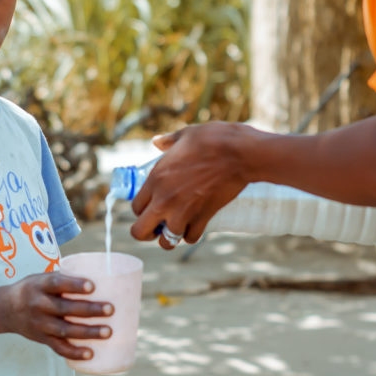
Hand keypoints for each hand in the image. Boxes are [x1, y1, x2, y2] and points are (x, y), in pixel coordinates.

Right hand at [4, 272, 112, 360]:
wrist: (5, 309)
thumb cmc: (33, 289)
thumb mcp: (42, 278)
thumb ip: (65, 279)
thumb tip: (101, 278)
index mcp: (40, 285)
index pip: (57, 283)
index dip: (74, 285)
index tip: (93, 286)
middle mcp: (38, 304)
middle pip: (65, 308)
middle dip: (89, 309)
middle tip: (110, 309)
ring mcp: (40, 323)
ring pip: (65, 330)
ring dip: (88, 332)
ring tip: (108, 332)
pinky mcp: (41, 338)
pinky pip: (58, 347)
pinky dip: (74, 352)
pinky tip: (90, 353)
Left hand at [130, 122, 252, 246]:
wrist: (240, 153)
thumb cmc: (212, 140)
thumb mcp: (185, 135)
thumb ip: (167, 141)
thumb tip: (157, 141)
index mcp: (156, 178)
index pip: (135, 207)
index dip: (140, 210)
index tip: (149, 208)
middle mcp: (164, 199)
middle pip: (140, 231)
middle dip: (146, 232)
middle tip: (156, 226)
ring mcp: (183, 212)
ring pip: (166, 241)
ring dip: (170, 236)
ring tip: (176, 226)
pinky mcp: (203, 218)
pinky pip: (190, 238)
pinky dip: (191, 235)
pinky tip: (194, 226)